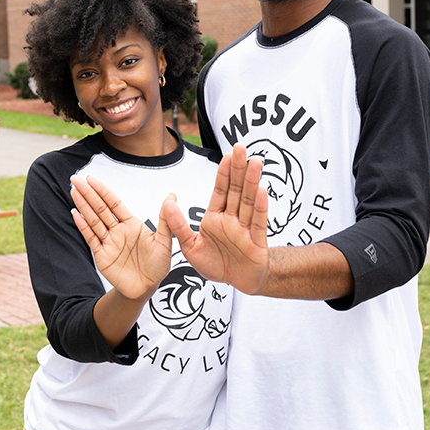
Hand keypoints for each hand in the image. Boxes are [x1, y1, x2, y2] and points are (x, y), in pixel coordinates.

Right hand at [70, 175, 171, 301]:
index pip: (114, 204)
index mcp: (131, 224)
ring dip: (83, 206)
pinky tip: (75, 213)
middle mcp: (118, 231)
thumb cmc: (158, 265)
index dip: (103, 191)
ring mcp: (108, 242)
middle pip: (100, 209)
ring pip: (93, 220)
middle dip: (88, 194)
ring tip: (74, 191)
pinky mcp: (101, 256)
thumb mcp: (164, 242)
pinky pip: (90, 238)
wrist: (147, 288)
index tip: (92, 179)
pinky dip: (83, 226)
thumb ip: (165, 220)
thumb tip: (172, 195)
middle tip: (76, 180)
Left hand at [166, 143, 269, 293]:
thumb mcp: (190, 247)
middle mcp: (232, 218)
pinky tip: (261, 191)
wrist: (237, 282)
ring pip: (248, 201)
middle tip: (241, 147)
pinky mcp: (256, 241)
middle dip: (238, 168)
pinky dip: (259, 207)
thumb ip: (178, 226)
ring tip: (255, 163)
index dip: (224, 172)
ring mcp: (245, 228)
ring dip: (252, 181)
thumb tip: (168, 203)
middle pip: (236, 189)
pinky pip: (258, 222)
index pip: (220, 190)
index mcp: (215, 217)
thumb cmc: (216, 263)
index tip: (227, 154)